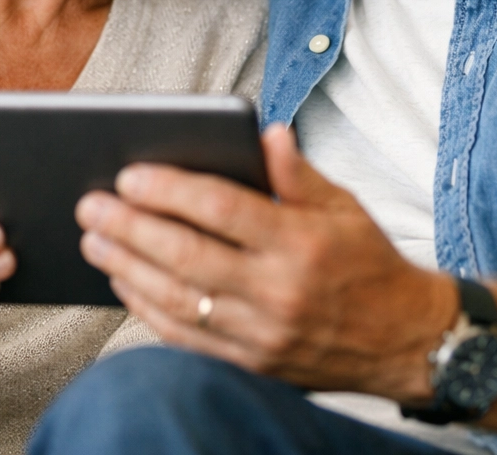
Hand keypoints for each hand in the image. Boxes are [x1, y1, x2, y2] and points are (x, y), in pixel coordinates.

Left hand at [75, 125, 457, 402]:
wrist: (405, 342)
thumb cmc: (369, 264)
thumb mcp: (345, 207)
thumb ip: (297, 173)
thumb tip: (264, 133)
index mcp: (302, 243)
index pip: (222, 209)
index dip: (171, 190)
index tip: (131, 174)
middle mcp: (279, 291)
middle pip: (187, 256)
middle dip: (130, 228)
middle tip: (91, 204)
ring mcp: (263, 333)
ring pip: (178, 300)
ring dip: (127, 268)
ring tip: (94, 240)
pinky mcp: (253, 363)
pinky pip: (187, 337)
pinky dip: (148, 310)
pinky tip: (124, 282)